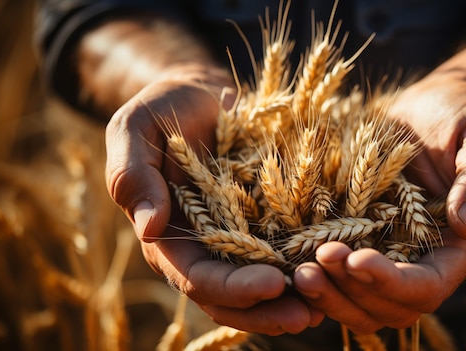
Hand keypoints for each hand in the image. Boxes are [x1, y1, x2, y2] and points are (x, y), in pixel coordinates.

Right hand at [104, 69, 323, 334]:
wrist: (201, 96)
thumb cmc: (162, 109)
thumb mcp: (135, 130)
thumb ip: (132, 175)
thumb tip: (149, 228)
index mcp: (168, 238)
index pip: (198, 278)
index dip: (234, 288)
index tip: (273, 284)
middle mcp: (202, 248)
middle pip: (231, 298)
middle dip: (268, 310)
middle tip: (308, 314)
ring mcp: (235, 240)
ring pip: (258, 288)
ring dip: (290, 303)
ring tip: (327, 307)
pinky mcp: (262, 225)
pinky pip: (282, 257)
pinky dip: (303, 270)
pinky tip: (333, 274)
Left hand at [292, 72, 465, 332]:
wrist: (432, 104)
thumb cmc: (465, 115)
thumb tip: (464, 225)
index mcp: (459, 247)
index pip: (428, 287)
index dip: (392, 282)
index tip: (356, 259)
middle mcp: (424, 260)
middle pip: (389, 306)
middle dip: (352, 291)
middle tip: (316, 261)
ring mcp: (390, 252)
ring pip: (361, 302)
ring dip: (329, 295)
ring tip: (298, 271)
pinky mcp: (362, 239)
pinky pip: (339, 276)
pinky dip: (319, 279)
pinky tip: (291, 262)